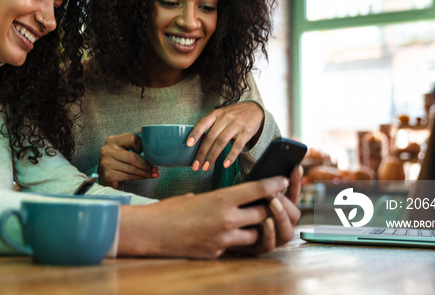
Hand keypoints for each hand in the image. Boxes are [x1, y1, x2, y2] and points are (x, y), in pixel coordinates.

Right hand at [98, 132, 156, 188]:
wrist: (103, 174)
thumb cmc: (116, 160)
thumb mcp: (121, 147)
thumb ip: (132, 142)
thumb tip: (150, 139)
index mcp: (112, 140)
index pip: (132, 138)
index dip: (141, 145)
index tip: (146, 152)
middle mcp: (107, 150)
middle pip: (132, 157)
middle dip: (146, 164)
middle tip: (154, 168)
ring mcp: (106, 163)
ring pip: (131, 168)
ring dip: (144, 172)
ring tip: (152, 174)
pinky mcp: (108, 175)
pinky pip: (128, 176)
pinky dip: (138, 177)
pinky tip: (143, 177)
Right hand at [117, 175, 294, 258]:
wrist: (151, 232)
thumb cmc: (170, 209)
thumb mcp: (197, 196)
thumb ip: (219, 200)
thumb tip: (233, 201)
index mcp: (221, 199)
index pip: (258, 189)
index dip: (274, 185)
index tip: (283, 181)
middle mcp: (227, 219)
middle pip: (264, 213)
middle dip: (269, 208)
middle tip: (270, 203)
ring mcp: (224, 239)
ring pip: (256, 234)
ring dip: (256, 228)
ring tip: (250, 222)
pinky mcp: (217, 253)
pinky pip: (236, 247)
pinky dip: (235, 240)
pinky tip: (225, 234)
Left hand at [188, 102, 263, 171]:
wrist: (255, 109)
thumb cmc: (234, 115)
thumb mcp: (221, 115)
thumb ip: (211, 125)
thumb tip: (197, 143)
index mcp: (216, 114)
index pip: (203, 123)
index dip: (195, 133)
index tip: (188, 144)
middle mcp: (225, 118)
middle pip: (211, 136)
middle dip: (202, 152)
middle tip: (196, 165)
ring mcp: (236, 124)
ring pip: (222, 142)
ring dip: (212, 156)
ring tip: (206, 167)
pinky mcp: (246, 132)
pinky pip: (238, 146)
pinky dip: (231, 156)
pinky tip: (225, 164)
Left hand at [227, 164, 303, 254]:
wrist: (208, 227)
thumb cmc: (226, 206)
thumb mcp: (243, 192)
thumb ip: (257, 186)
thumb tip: (270, 170)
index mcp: (276, 208)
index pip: (292, 195)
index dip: (296, 182)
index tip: (296, 167)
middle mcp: (277, 224)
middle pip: (294, 215)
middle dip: (286, 203)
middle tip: (275, 192)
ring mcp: (270, 238)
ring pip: (287, 232)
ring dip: (281, 216)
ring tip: (273, 202)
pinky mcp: (257, 249)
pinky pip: (270, 244)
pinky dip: (271, 232)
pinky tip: (266, 221)